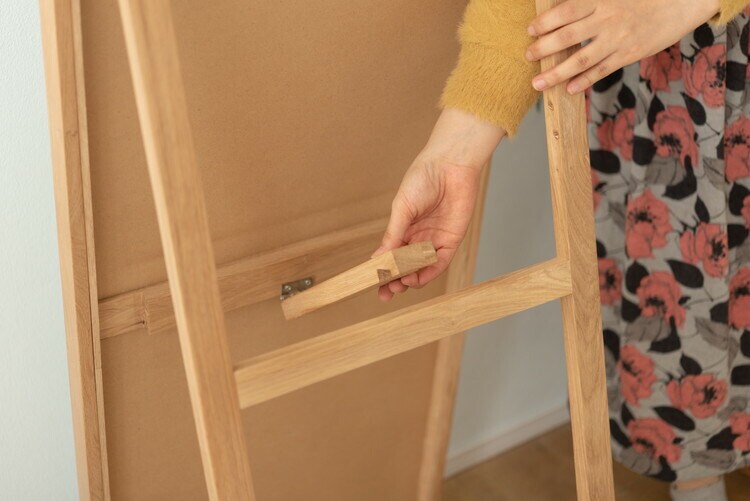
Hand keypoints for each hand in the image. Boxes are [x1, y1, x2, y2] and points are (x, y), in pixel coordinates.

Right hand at [374, 108, 503, 300]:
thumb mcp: (401, 208)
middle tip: (387, 291)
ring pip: (422, 268)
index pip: (391, 255)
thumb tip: (378, 258)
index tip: (374, 284)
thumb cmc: (422, 179)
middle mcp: (418, 237)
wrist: (449, 165)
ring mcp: (434, 240)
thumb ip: (393, 234)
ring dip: (412, 279)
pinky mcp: (452, 240)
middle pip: (405, 266)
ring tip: (402, 284)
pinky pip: (440, 262)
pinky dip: (430, 272)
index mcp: (403, 228)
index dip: (383, 271)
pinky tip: (419, 278)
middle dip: (396, 280)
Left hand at [525, 0, 720, 93]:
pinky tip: (569, 89)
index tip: (530, 30)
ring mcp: (618, 39)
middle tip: (528, 56)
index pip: (566, 11)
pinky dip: (584, 81)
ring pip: (581, 60)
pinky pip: (602, 71)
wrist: (684, 0)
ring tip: (538, 83)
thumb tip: (566, 6)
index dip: (546, 22)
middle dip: (543, 49)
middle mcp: (608, 19)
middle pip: (567, 37)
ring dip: (556, 73)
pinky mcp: (630, 54)